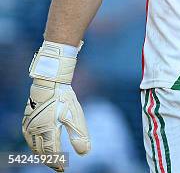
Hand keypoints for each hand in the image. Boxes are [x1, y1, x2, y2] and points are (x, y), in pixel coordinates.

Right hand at [22, 42, 89, 170]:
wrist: (50, 83)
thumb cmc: (64, 98)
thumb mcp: (75, 116)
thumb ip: (79, 135)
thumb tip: (85, 153)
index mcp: (47, 131)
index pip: (52, 153)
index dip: (58, 162)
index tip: (63, 169)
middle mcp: (35, 131)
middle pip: (41, 152)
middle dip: (50, 160)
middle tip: (58, 167)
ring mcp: (29, 127)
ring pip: (34, 147)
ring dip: (42, 154)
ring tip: (51, 159)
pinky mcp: (26, 122)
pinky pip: (30, 139)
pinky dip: (36, 146)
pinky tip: (41, 147)